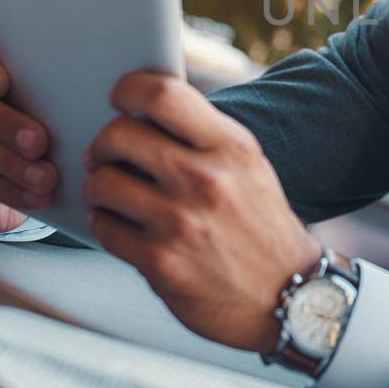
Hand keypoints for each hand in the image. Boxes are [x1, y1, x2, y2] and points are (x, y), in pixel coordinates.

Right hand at [0, 20, 56, 232]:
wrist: (10, 171)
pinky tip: (36, 196)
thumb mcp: (41, 88)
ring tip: (46, 177)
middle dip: (1, 121)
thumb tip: (95, 71)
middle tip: (40, 143)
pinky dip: (6, 189)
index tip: (3, 83)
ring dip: (9, 161)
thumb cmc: (36, 111)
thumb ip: (49, 74)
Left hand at [83, 71, 322, 352]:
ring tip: (111, 194)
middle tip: (106, 156)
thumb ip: (203, 137)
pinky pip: (104, 227)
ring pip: (102, 182)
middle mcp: (206, 180)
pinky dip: (105, 223)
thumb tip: (143, 110)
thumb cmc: (261, 229)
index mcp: (232, 147)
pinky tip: (120, 225)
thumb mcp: (249, 168)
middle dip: (104, 144)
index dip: (128, 90)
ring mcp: (181, 222)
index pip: (163, 94)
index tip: (120, 100)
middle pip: (119, 134)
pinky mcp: (161, 262)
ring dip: (99, 187)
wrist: (288, 297)